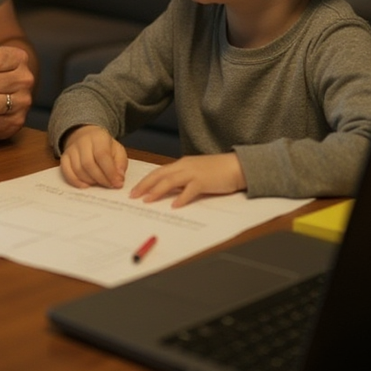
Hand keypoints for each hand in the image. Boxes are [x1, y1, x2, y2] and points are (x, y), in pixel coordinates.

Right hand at [60, 125, 127, 189]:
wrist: (88, 137)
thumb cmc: (105, 147)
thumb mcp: (118, 150)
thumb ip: (120, 164)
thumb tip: (118, 179)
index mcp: (98, 137)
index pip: (102, 155)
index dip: (110, 172)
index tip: (117, 183)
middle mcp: (82, 141)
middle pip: (88, 164)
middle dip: (101, 179)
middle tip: (109, 185)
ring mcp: (71, 149)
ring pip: (78, 169)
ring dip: (90, 181)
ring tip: (99, 183)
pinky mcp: (64, 157)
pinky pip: (66, 172)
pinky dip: (75, 182)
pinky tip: (85, 186)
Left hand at [129, 152, 245, 207]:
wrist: (237, 166)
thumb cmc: (217, 171)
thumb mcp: (196, 172)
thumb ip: (183, 179)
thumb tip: (169, 190)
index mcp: (182, 164)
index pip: (158, 171)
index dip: (145, 181)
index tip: (135, 190)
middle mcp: (185, 166)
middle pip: (159, 175)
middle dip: (144, 185)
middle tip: (133, 196)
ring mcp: (194, 173)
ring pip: (170, 181)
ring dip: (157, 191)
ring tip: (147, 201)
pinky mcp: (204, 181)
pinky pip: (190, 190)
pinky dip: (181, 198)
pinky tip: (174, 206)